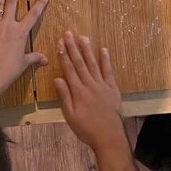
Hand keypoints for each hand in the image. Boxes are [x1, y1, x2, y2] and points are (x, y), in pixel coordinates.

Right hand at [53, 31, 125, 152]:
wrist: (109, 137)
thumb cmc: (86, 129)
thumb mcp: (70, 116)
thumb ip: (64, 96)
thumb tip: (57, 78)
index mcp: (78, 91)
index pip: (69, 69)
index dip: (64, 55)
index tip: (60, 42)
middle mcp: (90, 84)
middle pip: (80, 63)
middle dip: (73, 47)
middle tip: (69, 33)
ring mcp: (102, 85)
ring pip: (93, 64)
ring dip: (87, 50)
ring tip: (83, 37)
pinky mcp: (113, 89)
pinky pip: (108, 71)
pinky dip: (105, 60)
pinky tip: (103, 50)